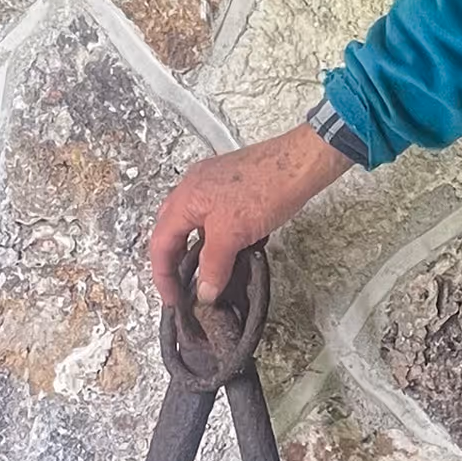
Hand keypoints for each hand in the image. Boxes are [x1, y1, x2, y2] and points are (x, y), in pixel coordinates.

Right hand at [148, 126, 352, 307]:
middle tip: (185, 287)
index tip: (174, 298)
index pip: (160, 244)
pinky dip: (217, 237)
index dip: (163, 276)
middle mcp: (193, 188)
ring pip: (195, 225)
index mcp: (185, 198)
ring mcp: (213, 185)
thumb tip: (205, 290)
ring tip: (209, 274)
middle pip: (172, 232)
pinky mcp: (234, 186)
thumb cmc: (266, 186)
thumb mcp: (232, 234)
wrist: (300, 162)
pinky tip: (232, 250)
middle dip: (175, 262)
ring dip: (198, 250)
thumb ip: (214, 265)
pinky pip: (215, 217)